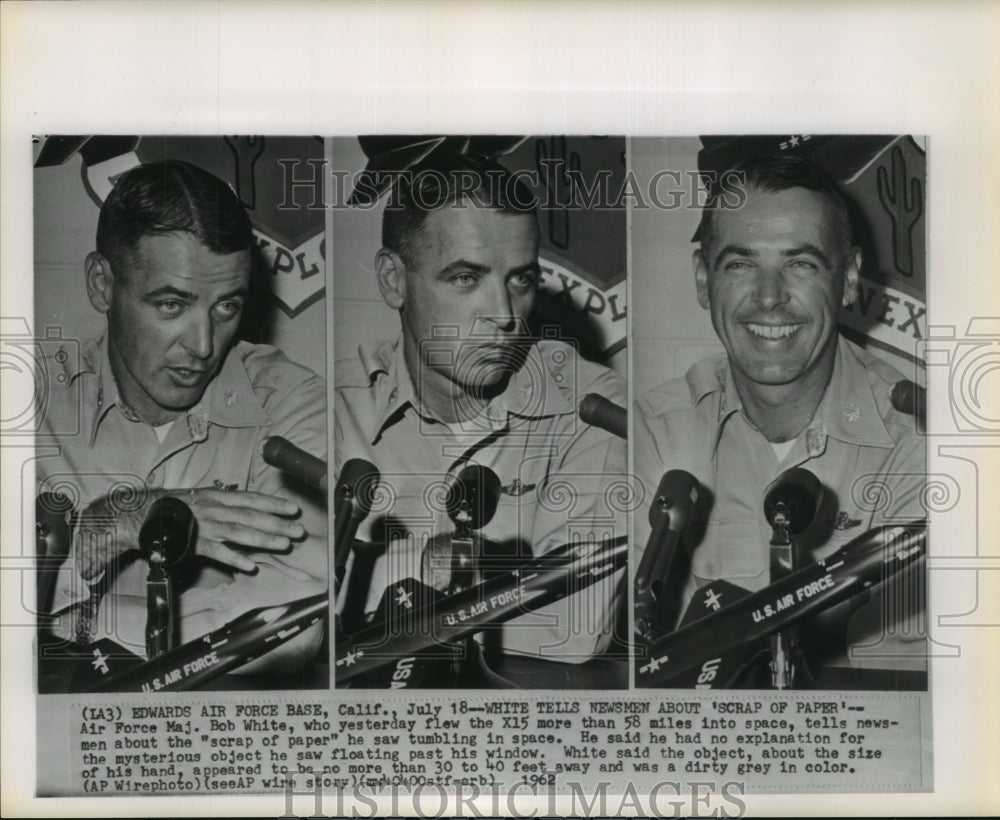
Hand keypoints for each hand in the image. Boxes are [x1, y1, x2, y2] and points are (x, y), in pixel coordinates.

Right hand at [183, 488, 305, 571]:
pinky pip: (217, 551)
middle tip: (298, 531)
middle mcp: (215, 509)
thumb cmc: (179, 508)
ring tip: (284, 545)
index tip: (294, 508)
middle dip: (277, 523)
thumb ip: (228, 504)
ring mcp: (205, 526)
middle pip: (251, 516)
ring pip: (239, 532)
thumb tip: (253, 509)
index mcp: (219, 497)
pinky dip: (234, 558)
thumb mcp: (205, 499)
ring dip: (263, 539)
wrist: (145, 516)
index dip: (274, 503)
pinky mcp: (194, 543)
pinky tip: (250, 565)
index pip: (252, 499)